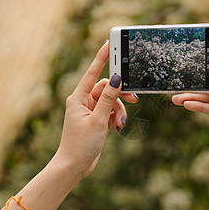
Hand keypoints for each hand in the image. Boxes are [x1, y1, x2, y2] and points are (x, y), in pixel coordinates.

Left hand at [54, 41, 137, 178]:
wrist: (74, 166)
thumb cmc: (81, 144)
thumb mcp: (98, 120)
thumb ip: (109, 98)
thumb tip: (118, 78)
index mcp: (78, 97)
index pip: (92, 72)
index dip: (102, 57)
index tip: (110, 43)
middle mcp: (83, 101)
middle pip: (107, 88)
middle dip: (120, 95)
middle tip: (134, 98)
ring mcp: (90, 110)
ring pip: (111, 100)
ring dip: (119, 110)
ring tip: (120, 124)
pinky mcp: (96, 119)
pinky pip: (111, 111)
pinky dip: (116, 117)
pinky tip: (117, 128)